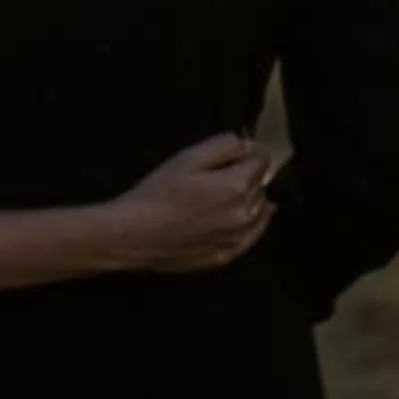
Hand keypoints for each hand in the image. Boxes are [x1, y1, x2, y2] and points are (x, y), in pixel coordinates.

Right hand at [108, 133, 275, 273]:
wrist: (135, 235)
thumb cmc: (157, 193)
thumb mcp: (188, 158)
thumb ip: (223, 145)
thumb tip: (247, 143)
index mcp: (236, 186)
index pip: (262, 161)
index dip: (252, 151)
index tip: (241, 149)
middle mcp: (245, 214)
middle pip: (261, 185)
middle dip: (249, 173)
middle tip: (226, 170)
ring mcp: (237, 238)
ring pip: (261, 211)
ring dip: (252, 198)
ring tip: (230, 192)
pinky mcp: (227, 255)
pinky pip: (252, 237)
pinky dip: (253, 224)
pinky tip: (246, 217)